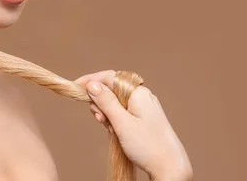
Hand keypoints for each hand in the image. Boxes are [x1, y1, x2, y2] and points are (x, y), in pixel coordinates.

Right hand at [74, 71, 192, 180]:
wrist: (171, 168)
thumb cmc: (148, 146)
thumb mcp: (121, 123)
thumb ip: (105, 102)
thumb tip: (91, 84)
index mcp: (138, 93)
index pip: (110, 77)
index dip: (91, 80)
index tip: (75, 87)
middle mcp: (142, 96)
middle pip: (112, 90)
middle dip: (100, 102)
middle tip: (100, 119)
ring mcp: (144, 107)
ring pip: (116, 103)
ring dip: (107, 114)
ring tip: (110, 129)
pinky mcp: (144, 118)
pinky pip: (123, 112)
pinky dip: (115, 120)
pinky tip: (115, 132)